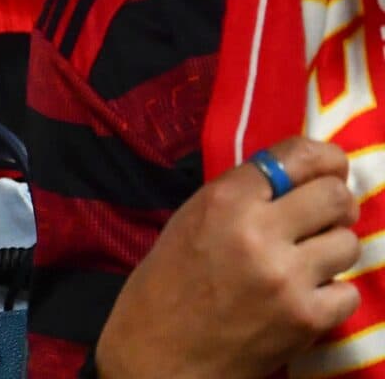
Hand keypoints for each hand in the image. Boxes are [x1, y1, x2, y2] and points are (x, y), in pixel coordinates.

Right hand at [98, 136, 358, 378]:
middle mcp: (259, 231)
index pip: (297, 156)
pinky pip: (349, 290)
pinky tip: (305, 296)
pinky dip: (332, 293)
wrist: (161, 354)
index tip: (331, 167)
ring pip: (348, 243)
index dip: (324, 158)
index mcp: (224, 200)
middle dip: (336, 204)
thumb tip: (300, 177)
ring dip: (332, 250)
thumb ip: (242, 195)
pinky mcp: (306, 317)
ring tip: (308, 262)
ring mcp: (287, 276)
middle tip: (324, 218)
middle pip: (335, 196)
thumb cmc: (169, 282)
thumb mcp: (192, 220)